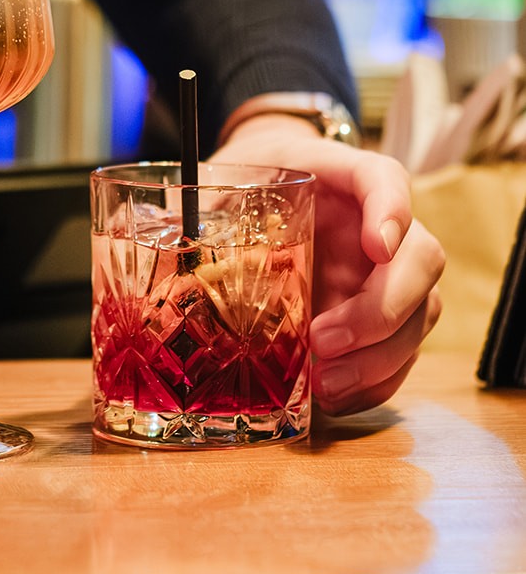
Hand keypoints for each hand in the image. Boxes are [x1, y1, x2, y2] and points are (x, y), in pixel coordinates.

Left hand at [212, 116, 444, 415]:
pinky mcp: (379, 316)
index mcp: (342, 176)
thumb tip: (152, 227)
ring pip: (420, 313)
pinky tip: (330, 398)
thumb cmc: (247, 179)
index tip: (378, 243)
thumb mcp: (222, 175)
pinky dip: (373, 382)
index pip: (385, 178)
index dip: (392, 209)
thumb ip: (199, 198)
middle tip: (324, 340)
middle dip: (384, 307)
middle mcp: (378, 224)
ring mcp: (385, 273)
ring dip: (380, 356)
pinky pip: (399, 353)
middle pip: (422, 258)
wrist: (264, 184)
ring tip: (322, 384)